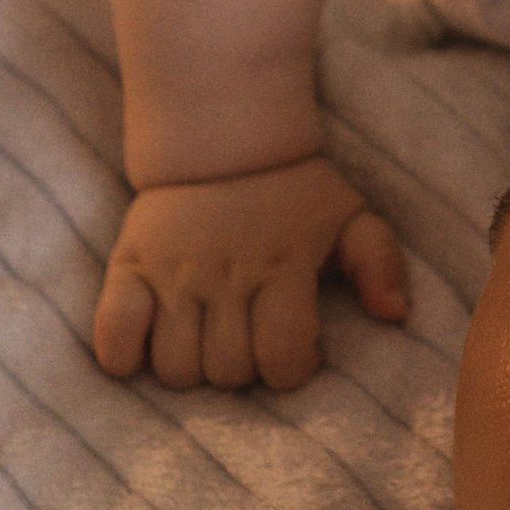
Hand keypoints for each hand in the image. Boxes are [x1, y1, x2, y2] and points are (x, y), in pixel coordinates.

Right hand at [94, 151, 409, 390]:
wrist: (221, 137)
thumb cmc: (294, 192)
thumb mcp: (353, 217)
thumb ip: (380, 263)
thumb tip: (395, 313)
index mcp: (282, 266)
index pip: (282, 357)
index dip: (293, 368)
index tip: (296, 348)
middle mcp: (225, 275)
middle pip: (228, 372)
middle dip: (246, 369)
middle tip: (251, 337)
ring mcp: (172, 273)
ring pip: (175, 367)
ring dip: (194, 368)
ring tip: (209, 339)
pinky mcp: (128, 266)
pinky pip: (113, 336)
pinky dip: (125, 355)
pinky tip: (150, 343)